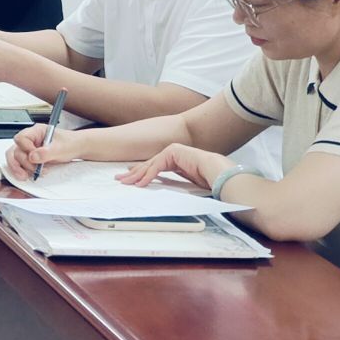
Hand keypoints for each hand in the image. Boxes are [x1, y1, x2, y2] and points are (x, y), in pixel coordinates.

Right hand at [5, 123, 85, 182]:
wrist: (76, 149)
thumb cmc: (70, 143)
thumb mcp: (61, 148)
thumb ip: (46, 152)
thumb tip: (32, 156)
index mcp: (36, 131)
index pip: (21, 138)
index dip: (26, 149)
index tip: (34, 158)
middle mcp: (30, 139)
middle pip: (16, 149)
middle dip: (22, 162)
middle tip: (33, 170)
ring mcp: (29, 149)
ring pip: (14, 157)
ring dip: (19, 168)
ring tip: (26, 176)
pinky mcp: (30, 158)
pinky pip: (20, 164)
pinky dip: (22, 170)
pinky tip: (28, 175)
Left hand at [118, 144, 232, 193]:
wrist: (218, 172)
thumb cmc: (206, 178)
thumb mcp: (184, 182)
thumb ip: (171, 182)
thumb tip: (160, 189)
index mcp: (175, 159)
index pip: (153, 166)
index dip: (140, 172)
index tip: (130, 176)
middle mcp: (172, 153)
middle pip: (148, 164)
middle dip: (133, 173)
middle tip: (120, 179)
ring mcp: (172, 151)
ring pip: (149, 165)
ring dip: (136, 175)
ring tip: (125, 182)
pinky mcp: (173, 152)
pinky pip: (156, 167)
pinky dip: (148, 176)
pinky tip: (140, 183)